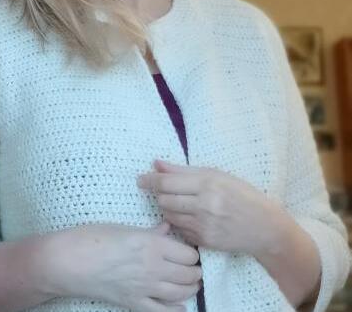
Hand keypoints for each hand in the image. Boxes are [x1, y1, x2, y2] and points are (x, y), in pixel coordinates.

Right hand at [43, 221, 202, 311]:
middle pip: (189, 274)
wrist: (70, 262)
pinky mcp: (133, 303)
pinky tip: (181, 307)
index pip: (188, 253)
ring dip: (190, 289)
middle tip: (193, 268)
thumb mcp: (124, 227)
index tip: (190, 251)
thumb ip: (151, 231)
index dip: (192, 252)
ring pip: (180, 294)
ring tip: (191, 284)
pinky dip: (175, 311)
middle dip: (195, 272)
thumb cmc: (93, 238)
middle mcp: (152, 267)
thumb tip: (167, 228)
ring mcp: (144, 288)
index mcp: (151, 244)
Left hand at [137, 160, 283, 256]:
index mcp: (208, 183)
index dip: (150, 179)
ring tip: (175, 201)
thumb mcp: (216, 174)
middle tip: (159, 188)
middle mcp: (204, 205)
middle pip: (164, 199)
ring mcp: (204, 225)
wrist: (264, 227)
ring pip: (169, 215)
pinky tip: (187, 216)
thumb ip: (184, 170)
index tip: (141, 179)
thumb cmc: (241, 194)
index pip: (167, 182)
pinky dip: (178, 221)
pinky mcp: (204, 241)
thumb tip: (157, 163)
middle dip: (158, 193)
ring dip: (166, 207)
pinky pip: (179, 229)